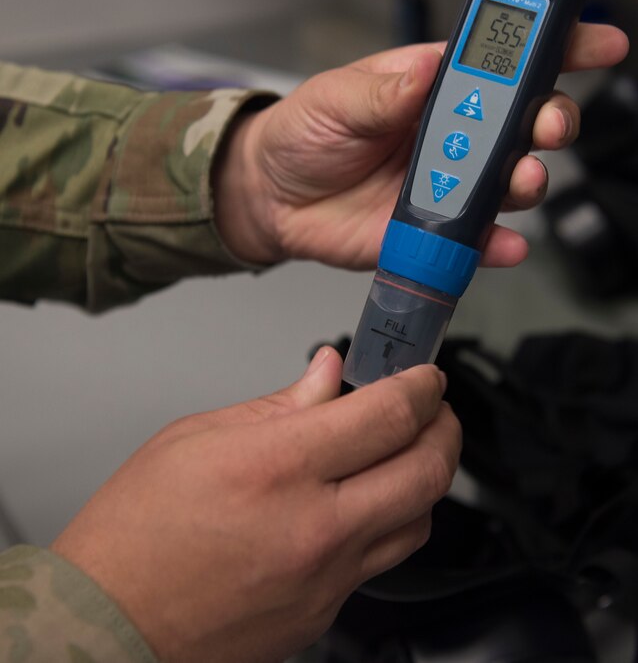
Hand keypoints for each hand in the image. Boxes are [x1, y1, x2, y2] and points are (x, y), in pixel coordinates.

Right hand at [51, 349, 459, 662]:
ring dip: (425, 476)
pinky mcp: (323, 613)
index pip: (387, 414)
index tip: (424, 375)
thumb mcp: (197, 437)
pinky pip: (380, 560)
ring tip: (403, 451)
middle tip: (433, 408)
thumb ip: (279, 403)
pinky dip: (389, 521)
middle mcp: (312, 526)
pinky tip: (364, 502)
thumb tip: (326, 372)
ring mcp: (324, 578)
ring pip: (418, 519)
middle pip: (426, 469)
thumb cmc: (136, 531)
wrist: (108, 621)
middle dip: (445, 427)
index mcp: (277, 466)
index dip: (421, 385)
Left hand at [213, 24, 627, 267]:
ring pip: (508, 182)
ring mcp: (446, 185)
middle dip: (548, 119)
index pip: (501, 63)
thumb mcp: (334, 99)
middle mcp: (450, 137)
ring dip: (527, 180)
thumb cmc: (303, 135)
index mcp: (431, 88)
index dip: (553, 48)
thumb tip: (426, 70)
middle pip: (520, 124)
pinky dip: (497, 244)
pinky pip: (476, 239)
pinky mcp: (433, 230)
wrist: (272, 197)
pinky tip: (504, 244)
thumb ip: (380, 92)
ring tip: (522, 178)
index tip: (593, 42)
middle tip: (548, 123)